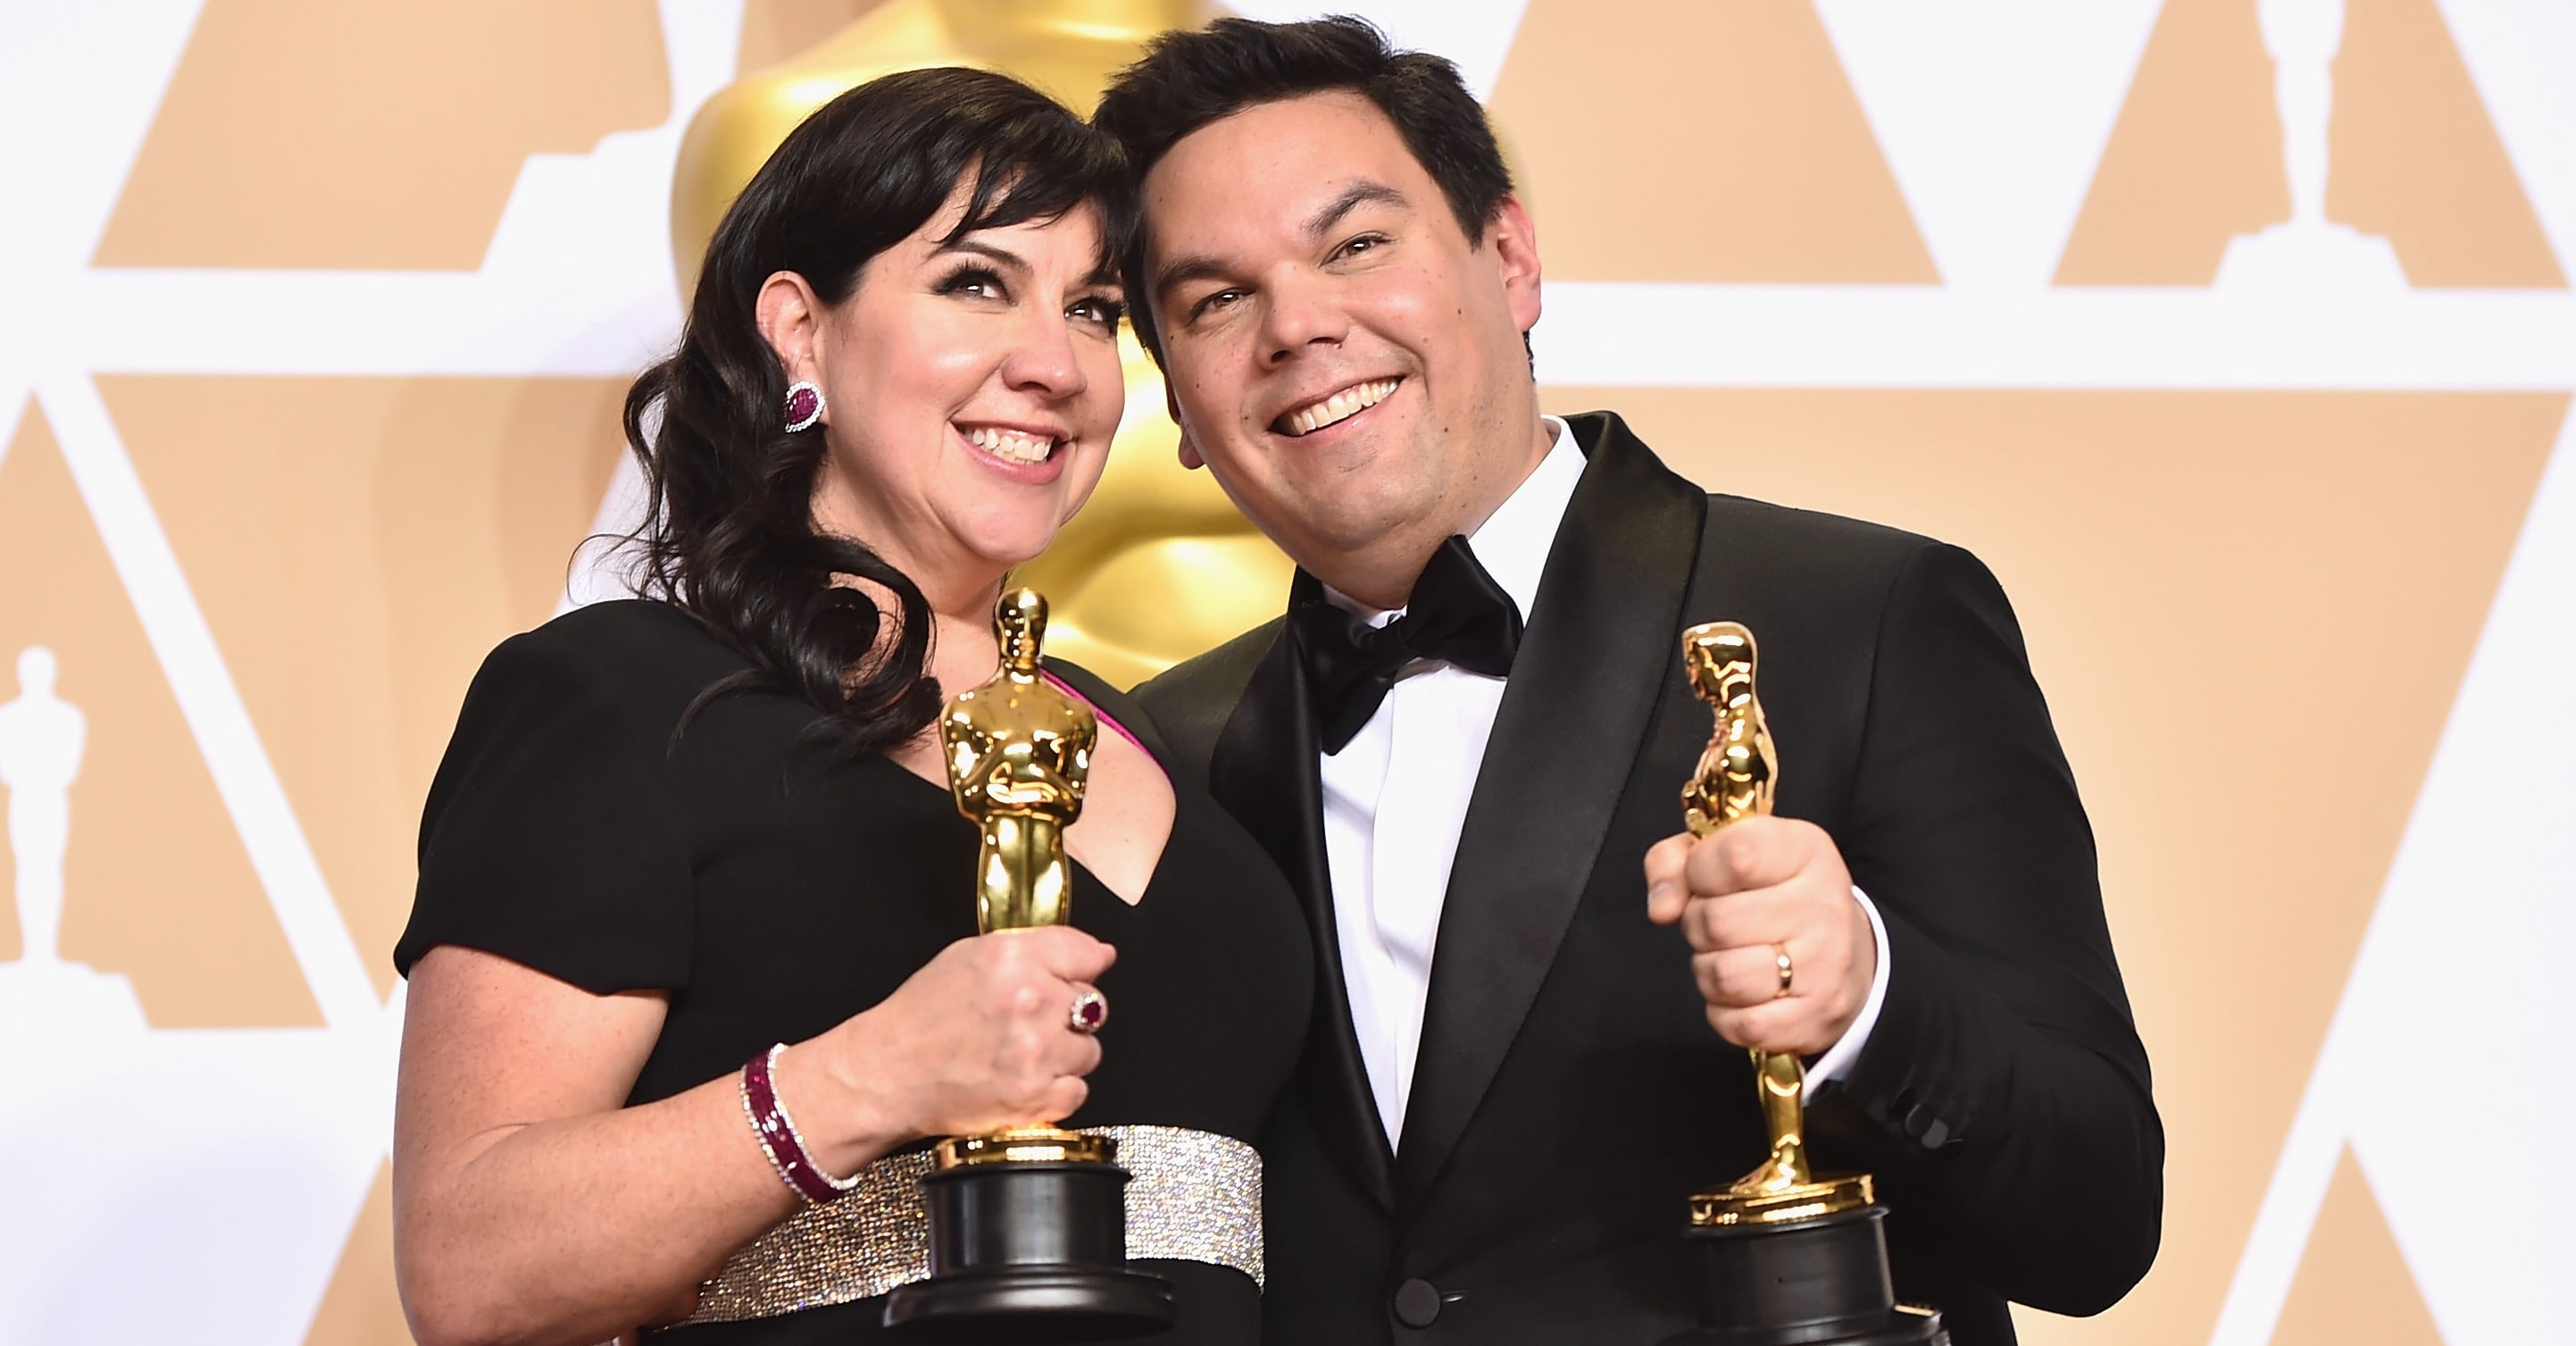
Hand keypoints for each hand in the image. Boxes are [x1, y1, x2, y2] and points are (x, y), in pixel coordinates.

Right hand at [790, 926, 1116, 1160]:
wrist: (886, 1075)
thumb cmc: (921, 1016)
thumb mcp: (969, 957)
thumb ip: (1035, 948)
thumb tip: (1098, 955)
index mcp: (1012, 958)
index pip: (1087, 953)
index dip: (1082, 968)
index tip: (1073, 978)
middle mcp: (1029, 1001)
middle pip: (1093, 1003)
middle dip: (1066, 1013)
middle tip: (1028, 1023)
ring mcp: (1035, 1052)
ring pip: (1089, 1050)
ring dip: (1063, 1054)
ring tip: (1021, 1055)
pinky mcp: (1034, 1097)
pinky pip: (1078, 1090)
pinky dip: (1056, 1090)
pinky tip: (1023, 1081)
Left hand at [1645, 816, 1874, 1055]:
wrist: (1843, 955)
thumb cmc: (1768, 895)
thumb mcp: (1726, 855)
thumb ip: (1675, 863)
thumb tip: (1661, 909)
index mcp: (1804, 851)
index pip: (1735, 855)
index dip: (1699, 870)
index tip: (1705, 878)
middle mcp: (1823, 905)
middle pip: (1717, 922)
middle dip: (1697, 925)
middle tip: (1715, 925)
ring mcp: (1825, 966)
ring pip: (1724, 977)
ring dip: (1708, 971)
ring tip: (1728, 957)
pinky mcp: (1816, 1017)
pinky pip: (1740, 1025)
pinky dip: (1726, 1013)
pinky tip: (1743, 993)